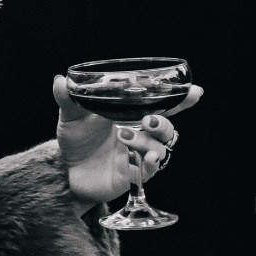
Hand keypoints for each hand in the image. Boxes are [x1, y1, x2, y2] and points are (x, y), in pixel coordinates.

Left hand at [52, 75, 202, 209]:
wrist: (64, 169)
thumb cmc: (75, 140)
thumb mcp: (70, 117)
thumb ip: (68, 100)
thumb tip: (60, 80)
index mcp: (131, 116)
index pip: (161, 107)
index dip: (180, 100)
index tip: (195, 92)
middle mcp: (140, 135)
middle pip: (167, 128)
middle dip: (164, 123)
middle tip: (148, 120)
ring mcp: (137, 155)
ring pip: (160, 148)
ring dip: (147, 141)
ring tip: (124, 135)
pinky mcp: (132, 175)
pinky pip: (150, 171)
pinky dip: (149, 163)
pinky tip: (144, 159)